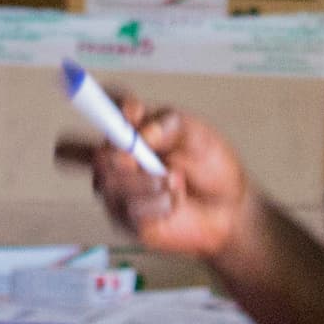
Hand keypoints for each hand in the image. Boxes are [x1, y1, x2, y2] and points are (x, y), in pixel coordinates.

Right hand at [52, 91, 258, 258]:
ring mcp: (119, 190)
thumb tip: (144, 131)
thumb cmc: (210, 166)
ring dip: (147, 182)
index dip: (102, 104)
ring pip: (109, 184)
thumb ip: (170, 125)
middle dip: (119, 156)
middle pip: (94, 155)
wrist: (229, 208)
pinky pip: (130, 210)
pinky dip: (159, 204)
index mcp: (130, 129)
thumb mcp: (197, 134)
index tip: (132, 111)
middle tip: (138, 158)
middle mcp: (118, 158)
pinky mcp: (127, 220)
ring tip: (174, 180)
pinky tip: (174, 202)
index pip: (102, 109)